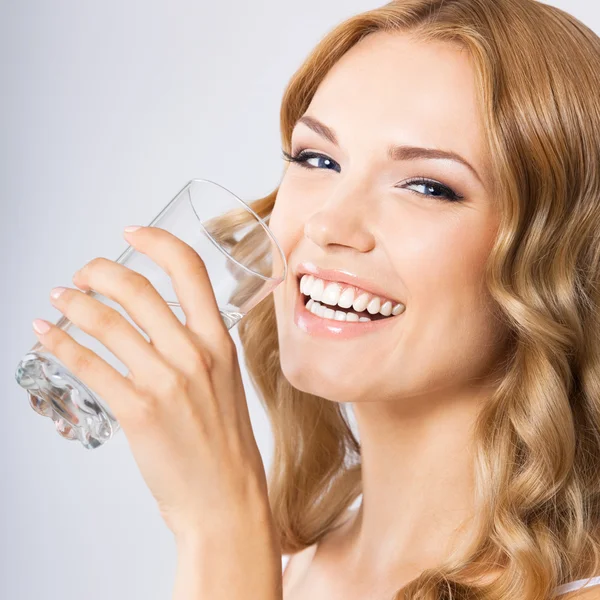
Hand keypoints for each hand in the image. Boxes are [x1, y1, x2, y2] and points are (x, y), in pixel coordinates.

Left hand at [32, 226, 272, 543]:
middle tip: (81, 274)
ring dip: (72, 304)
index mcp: (219, 340)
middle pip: (137, 288)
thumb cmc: (224, 442)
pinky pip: (88, 366)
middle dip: (98, 271)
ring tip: (58, 299)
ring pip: (106, 322)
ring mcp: (166, 381)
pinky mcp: (138, 411)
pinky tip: (46, 337)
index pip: (191, 269)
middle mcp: (194, 353)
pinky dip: (60, 345)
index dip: (157, 241)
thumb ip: (199, 348)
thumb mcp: (224, 380)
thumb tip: (161, 325)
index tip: (132, 232)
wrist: (226, 496)